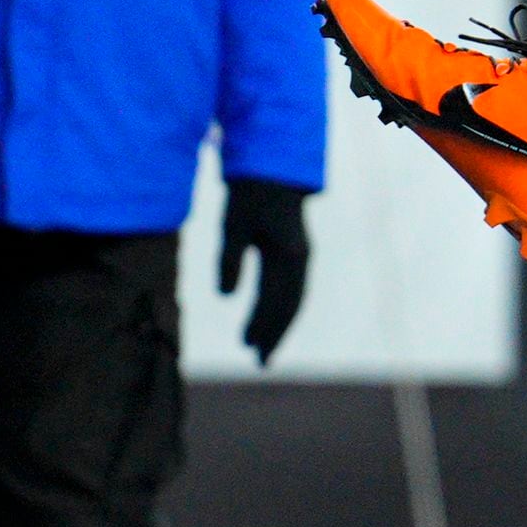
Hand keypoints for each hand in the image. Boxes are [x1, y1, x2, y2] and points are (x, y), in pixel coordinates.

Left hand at [220, 177, 311, 365]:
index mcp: (288, 255)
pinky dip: (281, 306)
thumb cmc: (249, 193)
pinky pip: (292, 287)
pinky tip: (266, 315)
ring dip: (278, 323)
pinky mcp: (295, 250)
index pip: (278, 302)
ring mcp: (301, 254)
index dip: (266, 328)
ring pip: (293, 298)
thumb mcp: (233, 224)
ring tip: (258, 345)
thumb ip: (229, 259)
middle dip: (275, 333)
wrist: (273, 165)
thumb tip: (225, 297)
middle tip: (260, 361)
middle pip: (290, 306)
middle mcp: (300, 258)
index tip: (251, 352)